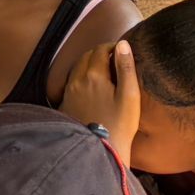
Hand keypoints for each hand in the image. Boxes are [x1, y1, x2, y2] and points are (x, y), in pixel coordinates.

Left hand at [61, 40, 139, 165]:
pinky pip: (71, 83)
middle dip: (99, 53)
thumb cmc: (119, 124)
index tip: (122, 50)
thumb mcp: (130, 95)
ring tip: (104, 71)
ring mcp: (68, 92)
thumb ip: (126, 68)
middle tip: (113, 59)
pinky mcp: (64, 104)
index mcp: (93, 75)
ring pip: (76, 69)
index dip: (112, 47)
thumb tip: (122, 44)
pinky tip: (91, 87)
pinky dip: (81, 78)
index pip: (100, 50)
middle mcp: (77, 80)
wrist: (98, 150)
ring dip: (89, 64)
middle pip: (86, 57)